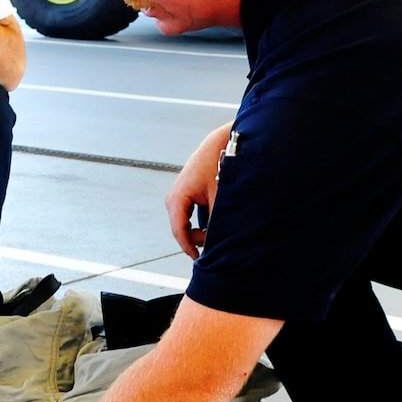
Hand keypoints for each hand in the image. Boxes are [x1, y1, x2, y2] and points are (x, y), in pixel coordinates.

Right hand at [165, 123, 233, 257]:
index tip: (201, 260)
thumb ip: (217, 223)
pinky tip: (219, 220)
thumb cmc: (220, 163)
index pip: (179, 232)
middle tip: (217, 245)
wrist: (225, 141)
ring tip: (221, 230)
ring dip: (203, 230)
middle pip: (183, 229)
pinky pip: (193, 214)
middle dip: (199, 239)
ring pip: (189, 222)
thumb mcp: (221, 198)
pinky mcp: (190, 193)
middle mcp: (175, 197)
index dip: (190, 249)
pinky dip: (205, 221)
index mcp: (178, 198)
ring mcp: (181, 195)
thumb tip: (218, 244)